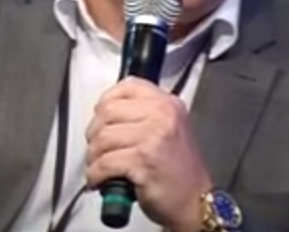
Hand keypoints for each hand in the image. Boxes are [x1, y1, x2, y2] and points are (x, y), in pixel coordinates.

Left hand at [85, 76, 212, 231]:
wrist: (195, 201)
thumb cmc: (179, 171)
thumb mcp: (169, 128)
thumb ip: (144, 114)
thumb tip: (106, 112)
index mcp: (167, 103)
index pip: (127, 86)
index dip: (106, 101)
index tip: (100, 115)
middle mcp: (162, 114)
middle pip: (108, 110)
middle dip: (94, 132)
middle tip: (95, 147)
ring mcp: (153, 136)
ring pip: (103, 137)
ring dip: (93, 156)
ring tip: (97, 166)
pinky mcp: (144, 160)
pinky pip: (105, 162)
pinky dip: (95, 174)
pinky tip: (98, 180)